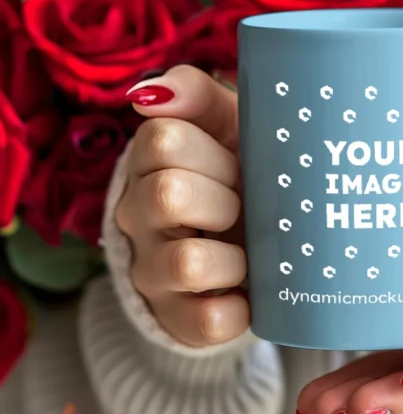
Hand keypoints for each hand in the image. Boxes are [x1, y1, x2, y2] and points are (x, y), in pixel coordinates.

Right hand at [116, 65, 249, 346]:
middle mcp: (140, 216)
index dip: (214, 154)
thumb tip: (152, 92)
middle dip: (225, 199)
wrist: (246, 243)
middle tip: (246, 205)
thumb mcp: (227, 124)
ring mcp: (154, 270)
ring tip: (252, 253)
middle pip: (169, 195)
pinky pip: (208, 321)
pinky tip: (253, 293)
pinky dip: (241, 309)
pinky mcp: (179, 319)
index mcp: (151, 163)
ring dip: (236, 257)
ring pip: (187, 263)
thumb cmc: (241, 172)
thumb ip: (195, 94)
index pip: (164, 140)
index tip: (238, 165)